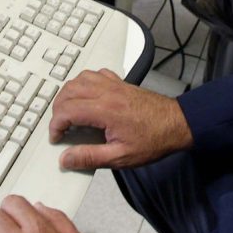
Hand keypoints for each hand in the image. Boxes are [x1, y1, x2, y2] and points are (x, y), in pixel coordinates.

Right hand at [49, 68, 192, 170]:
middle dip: (58, 109)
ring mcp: (114, 85)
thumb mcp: (121, 157)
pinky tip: (86, 95)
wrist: (177, 124)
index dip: (55, 125)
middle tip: (60, 126)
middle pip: (69, 91)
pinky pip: (95, 74)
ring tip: (68, 111)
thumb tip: (66, 159)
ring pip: (79, 78)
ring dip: (68, 93)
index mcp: (106, 110)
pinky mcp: (120, 83)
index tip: (57, 137)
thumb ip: (90, 157)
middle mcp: (108, 92)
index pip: (67, 110)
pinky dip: (84, 82)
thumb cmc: (154, 140)